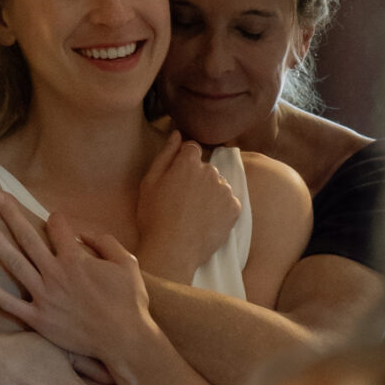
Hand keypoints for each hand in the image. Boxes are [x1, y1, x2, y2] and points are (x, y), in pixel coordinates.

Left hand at [0, 199, 154, 374]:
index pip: (59, 227)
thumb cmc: (129, 303)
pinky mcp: (38, 318)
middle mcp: (55, 273)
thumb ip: (106, 242)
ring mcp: (43, 296)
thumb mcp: (127, 264)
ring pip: (13, 261)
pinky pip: (8, 302)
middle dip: (10, 212)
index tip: (57, 220)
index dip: (57, 219)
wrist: (124, 340)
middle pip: (27, 236)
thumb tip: (85, 234)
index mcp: (76, 259)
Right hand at [136, 128, 240, 283]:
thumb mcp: (150, 182)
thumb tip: (177, 134)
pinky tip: (206, 221)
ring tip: (194, 214)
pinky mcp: (235, 208)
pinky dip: (220, 209)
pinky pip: (229, 202)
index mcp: (188, 162)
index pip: (192, 148)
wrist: (173, 250)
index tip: (177, 179)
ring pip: (218, 185)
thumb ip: (166, 154)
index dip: (183, 162)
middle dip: (197, 178)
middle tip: (183, 201)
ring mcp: (225, 190)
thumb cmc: (154, 216)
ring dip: (210, 193)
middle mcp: (210, 171)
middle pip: (206, 168)